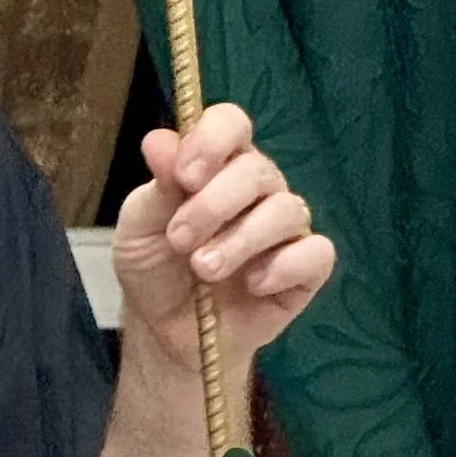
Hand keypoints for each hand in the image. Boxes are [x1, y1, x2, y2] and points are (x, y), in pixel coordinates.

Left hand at [113, 103, 331, 374]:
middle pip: (258, 169)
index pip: (231, 124)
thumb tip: (159, 140)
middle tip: (178, 240)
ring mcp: (284, 228)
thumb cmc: (154, 270)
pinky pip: (316, 253)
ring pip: (286, 210)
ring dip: (241, 240)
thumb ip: (156, 187)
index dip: (212, 140)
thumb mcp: (138, 228)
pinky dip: (283, 267)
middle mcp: (257, 189)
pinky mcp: (304, 269)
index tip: (183, 176)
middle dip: (213, 204)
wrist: (165, 333)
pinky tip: (252, 285)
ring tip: (204, 269)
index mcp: (217, 166)